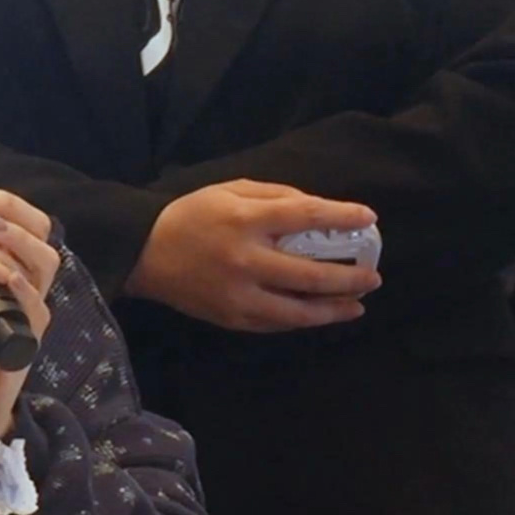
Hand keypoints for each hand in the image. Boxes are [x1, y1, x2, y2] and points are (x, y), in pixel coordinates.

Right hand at [125, 179, 381, 331]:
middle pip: (311, 273)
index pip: (305, 216)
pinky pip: (277, 324)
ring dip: (334, 309)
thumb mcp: (229, 190)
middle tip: (373, 276)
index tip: (368, 218)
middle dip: (350, 277)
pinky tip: (319, 314)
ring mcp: (239, 295)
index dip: (342, 216)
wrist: (142, 252)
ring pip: (299, 311)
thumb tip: (316, 210)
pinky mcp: (231, 318)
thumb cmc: (190, 215)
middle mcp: (245, 259)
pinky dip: (303, 320)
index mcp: (245, 219)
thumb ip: (274, 196)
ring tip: (357, 305)